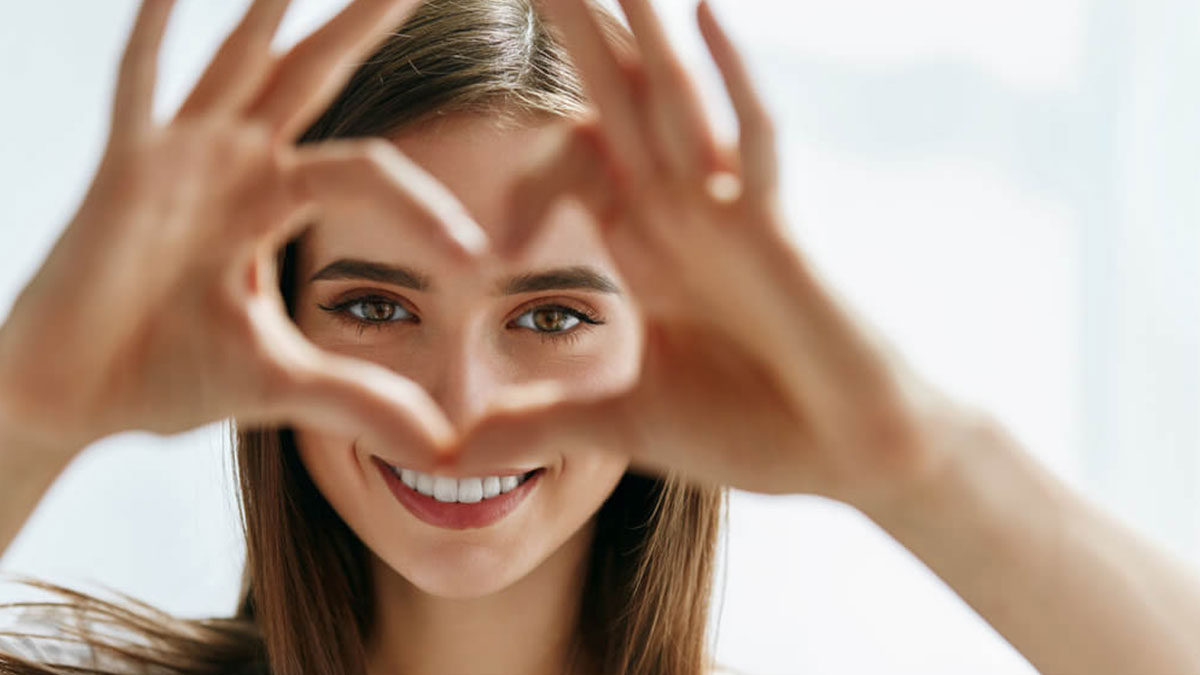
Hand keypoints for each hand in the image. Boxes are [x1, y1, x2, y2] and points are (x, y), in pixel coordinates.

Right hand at [0, 0, 484, 467]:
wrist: (73, 398)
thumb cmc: (166, 376)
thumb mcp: (282, 385)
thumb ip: (361, 401)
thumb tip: (446, 450)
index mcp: (276, 202)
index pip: (371, 175)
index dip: (427, 210)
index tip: (480, 261)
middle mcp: (235, 164)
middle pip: (316, 75)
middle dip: (364, 23)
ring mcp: (179, 158)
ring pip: (239, 63)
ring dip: (273, 9)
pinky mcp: (123, 171)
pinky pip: (139, 89)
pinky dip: (153, 37)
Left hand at [449, 0, 974, 507]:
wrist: (848, 456)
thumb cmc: (752, 430)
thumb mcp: (616, 425)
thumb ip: (535, 427)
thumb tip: (444, 456)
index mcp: (645, 245)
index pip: (575, 163)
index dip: (524, 147)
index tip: (472, 130)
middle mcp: (682, 212)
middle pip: (616, 101)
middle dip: (575, 31)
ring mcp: (729, 214)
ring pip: (672, 98)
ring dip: (636, 27)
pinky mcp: (774, 231)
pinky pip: (753, 140)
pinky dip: (731, 78)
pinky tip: (700, 11)